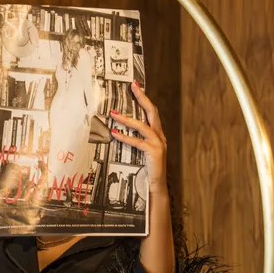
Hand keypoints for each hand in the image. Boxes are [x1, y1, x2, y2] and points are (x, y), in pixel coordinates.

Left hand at [109, 82, 167, 196]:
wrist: (156, 186)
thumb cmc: (147, 169)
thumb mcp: (143, 152)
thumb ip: (137, 140)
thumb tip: (120, 130)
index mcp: (158, 134)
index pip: (152, 112)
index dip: (144, 98)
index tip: (136, 86)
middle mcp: (160, 136)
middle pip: (152, 112)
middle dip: (142, 98)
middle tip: (132, 87)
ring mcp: (158, 143)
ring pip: (143, 126)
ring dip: (127, 119)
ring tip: (113, 114)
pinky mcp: (154, 152)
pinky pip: (138, 142)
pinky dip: (125, 137)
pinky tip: (114, 134)